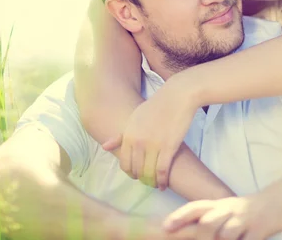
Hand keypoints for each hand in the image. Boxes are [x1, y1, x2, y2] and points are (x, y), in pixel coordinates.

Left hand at [102, 74, 199, 189]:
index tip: (137, 175)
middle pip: (137, 170)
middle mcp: (138, 142)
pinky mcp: (169, 147)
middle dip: (142, 179)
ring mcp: (153, 145)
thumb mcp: (134, 119)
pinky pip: (162, 170)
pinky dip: (162, 180)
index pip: (124, 163)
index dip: (131, 173)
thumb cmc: (156, 106)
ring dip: (152, 182)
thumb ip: (120, 135)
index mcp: (128, 135)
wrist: (176, 97)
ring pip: (149, 173)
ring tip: (156, 184)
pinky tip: (164, 184)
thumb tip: (104, 147)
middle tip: (148, 181)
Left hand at [164, 189, 281, 239]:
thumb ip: (214, 219)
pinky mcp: (261, 229)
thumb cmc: (254, 210)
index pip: (196, 207)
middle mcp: (230, 210)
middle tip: (184, 239)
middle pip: (207, 222)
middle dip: (196, 235)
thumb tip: (195, 231)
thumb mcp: (231, 211)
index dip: (180, 216)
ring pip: (225, 234)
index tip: (165, 226)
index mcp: (221, 205)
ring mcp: (245, 220)